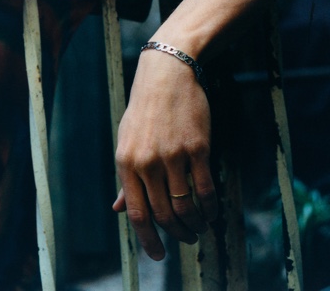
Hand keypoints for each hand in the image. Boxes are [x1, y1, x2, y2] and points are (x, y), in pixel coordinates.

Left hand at [113, 50, 217, 259]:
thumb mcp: (127, 141)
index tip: (158, 255)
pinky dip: (209, 208)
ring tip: (198, 229)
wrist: (166, 76)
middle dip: (176, 234)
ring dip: (194, 225)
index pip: (136, 213)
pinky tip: (211, 213)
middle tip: (185, 240)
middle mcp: (147, 162)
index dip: (148, 239)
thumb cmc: (145, 110)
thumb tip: (119, 208)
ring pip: (185, 206)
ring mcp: (172, 156)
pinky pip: (205, 189)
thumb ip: (126, 177)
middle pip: (162, 214)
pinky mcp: (197, 149)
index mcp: (125, 162)